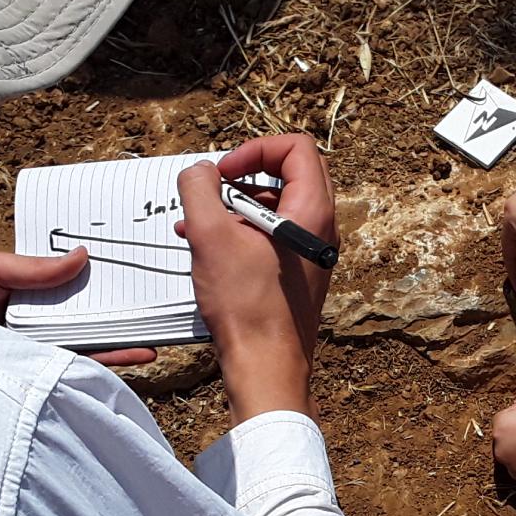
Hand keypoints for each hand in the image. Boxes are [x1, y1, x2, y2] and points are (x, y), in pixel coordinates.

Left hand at [0, 248, 155, 367]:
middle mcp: (37, 320)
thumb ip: (30, 267)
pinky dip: (117, 358)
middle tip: (150, 283)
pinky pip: (89, 364)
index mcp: (21, 292)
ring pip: (94, 335)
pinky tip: (141, 351)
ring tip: (155, 320)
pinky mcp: (49, 372)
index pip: (64, 277)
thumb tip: (79, 257)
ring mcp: (46, 347)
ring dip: (126, 328)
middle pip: (85, 306)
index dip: (91, 266)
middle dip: (117, 296)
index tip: (121, 255)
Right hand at [177, 133, 336, 422]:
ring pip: (274, 208)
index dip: (255, 149)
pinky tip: (205, 247)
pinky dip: (240, 233)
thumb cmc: (247, 307)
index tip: (223, 171)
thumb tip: (198, 172)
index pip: (296, 148)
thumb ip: (199, 191)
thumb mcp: (211, 237)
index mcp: (311, 212)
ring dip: (233, 208)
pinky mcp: (296, 275)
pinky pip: (270, 238)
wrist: (266, 366)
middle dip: (243, 177)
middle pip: (288, 175)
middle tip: (212, 192)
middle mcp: (319, 230)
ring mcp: (310, 254)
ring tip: (195, 224)